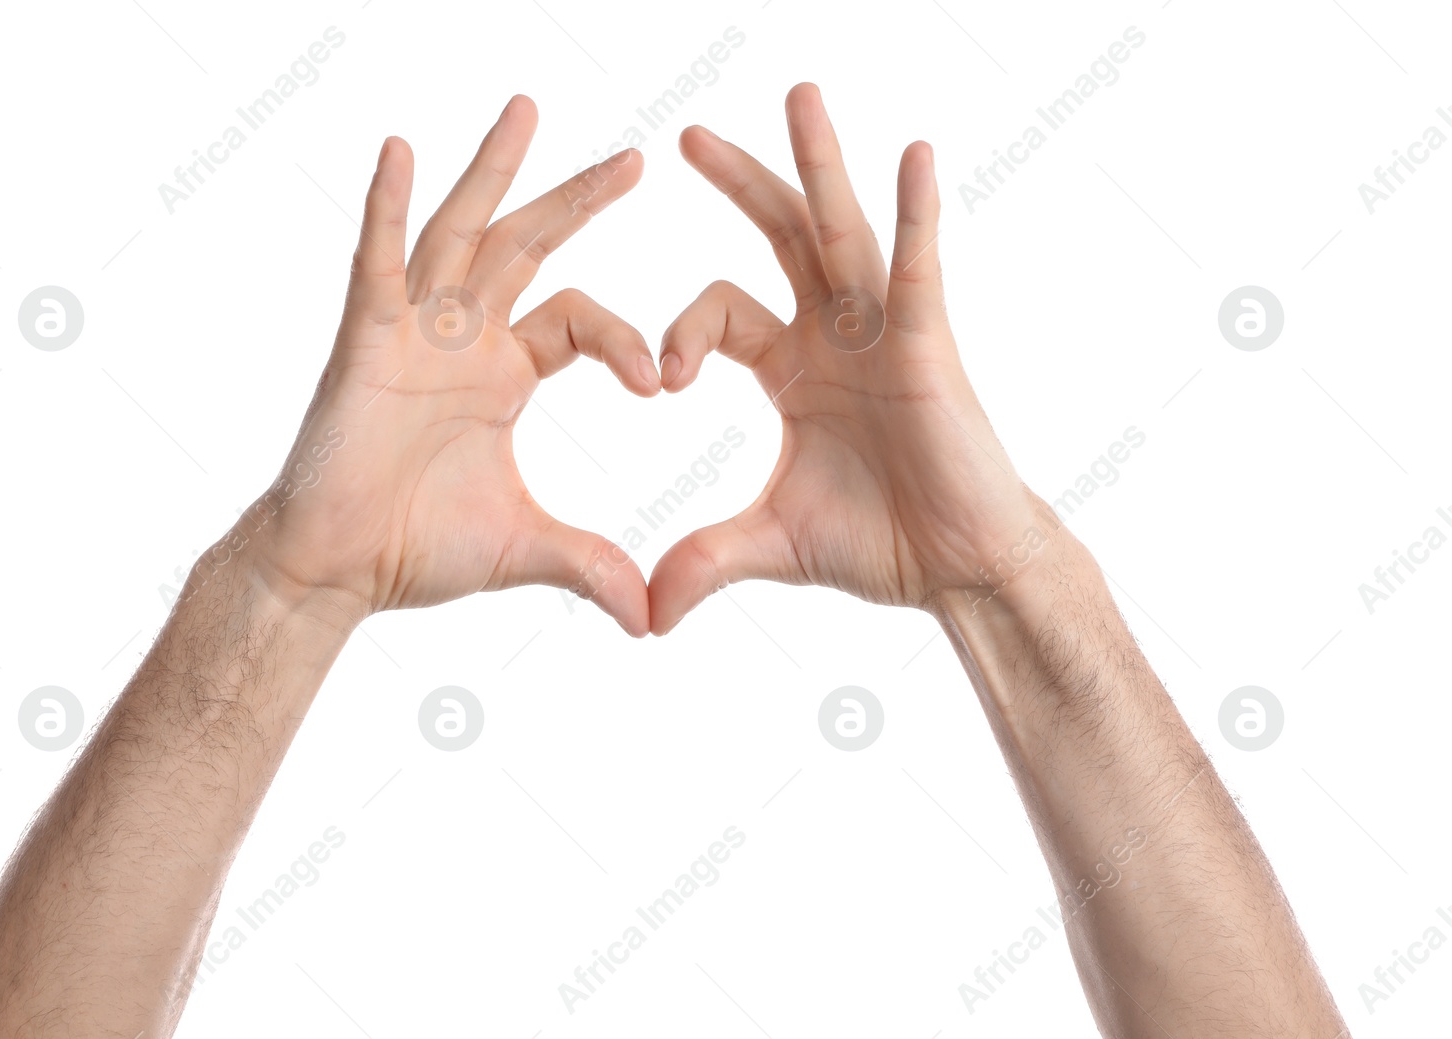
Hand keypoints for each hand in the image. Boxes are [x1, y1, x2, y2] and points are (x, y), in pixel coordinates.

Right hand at [232, 96, 657, 635]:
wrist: (338, 572)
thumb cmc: (417, 549)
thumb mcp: (527, 549)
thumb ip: (592, 566)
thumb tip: (653, 620)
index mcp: (503, 373)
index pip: (578, 321)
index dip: (623, 341)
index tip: (662, 383)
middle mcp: (462, 338)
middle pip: (527, 248)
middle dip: (578, 200)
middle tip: (637, 157)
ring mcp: (412, 332)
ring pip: (459, 233)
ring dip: (492, 172)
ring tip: (527, 111)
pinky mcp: (363, 341)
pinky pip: (375, 263)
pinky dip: (385, 208)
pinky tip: (399, 151)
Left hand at [648, 83, 1052, 633]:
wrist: (958, 571)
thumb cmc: (878, 544)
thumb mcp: (769, 544)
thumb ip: (702, 561)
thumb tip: (641, 617)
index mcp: (792, 368)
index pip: (720, 316)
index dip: (680, 334)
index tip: (660, 383)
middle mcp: (834, 334)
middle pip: (779, 237)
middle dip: (739, 183)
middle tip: (687, 137)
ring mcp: (883, 331)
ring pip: (843, 229)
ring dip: (818, 162)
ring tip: (796, 94)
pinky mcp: (929, 344)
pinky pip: (919, 267)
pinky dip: (918, 213)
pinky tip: (915, 154)